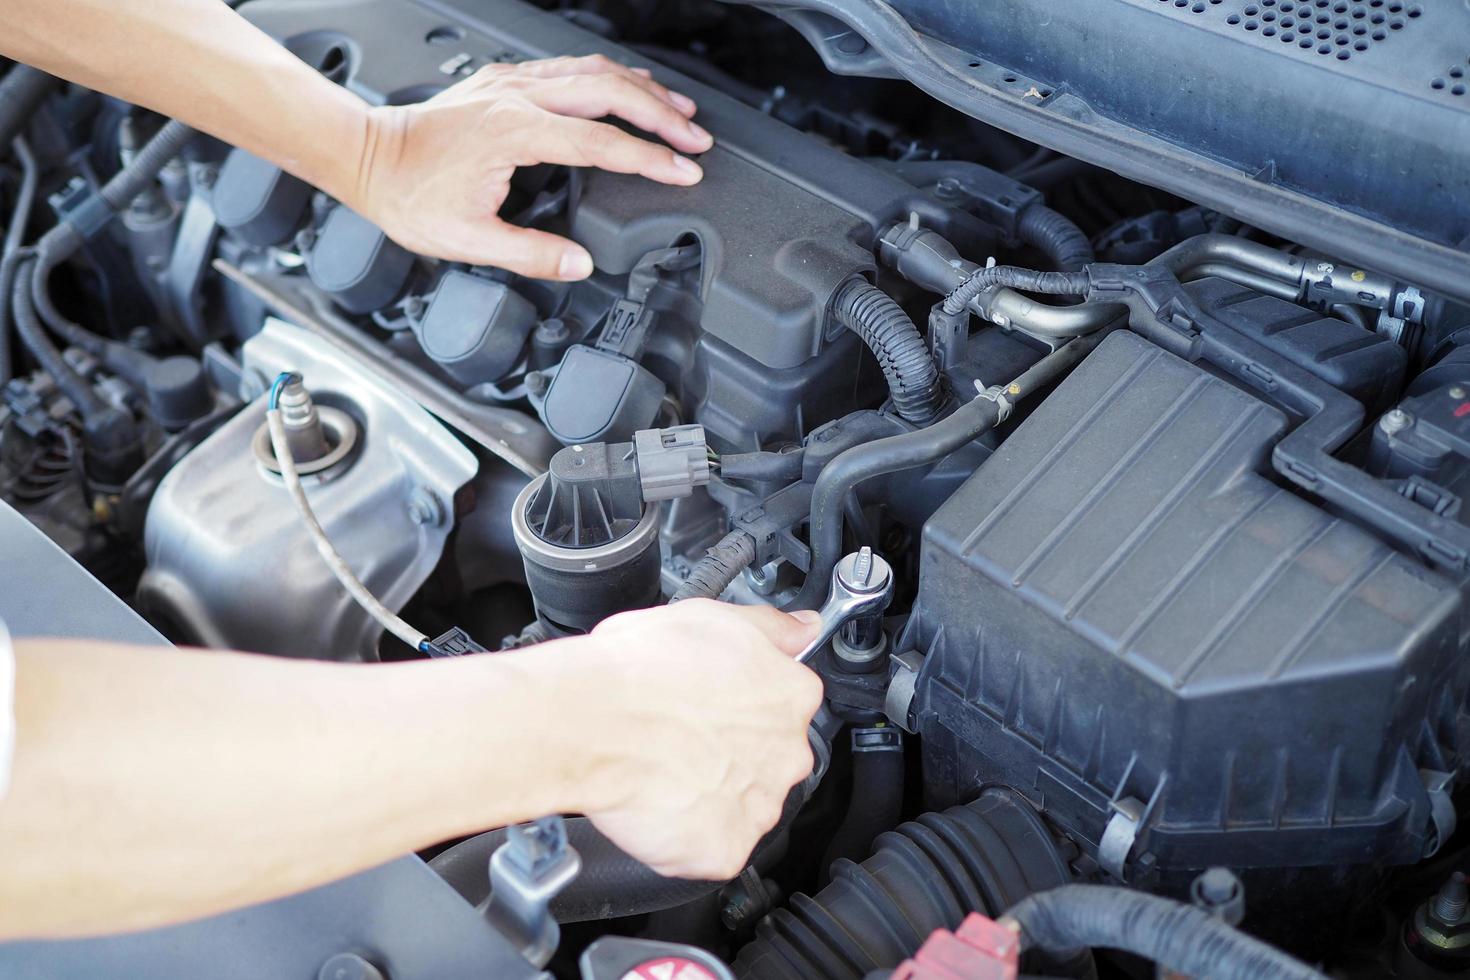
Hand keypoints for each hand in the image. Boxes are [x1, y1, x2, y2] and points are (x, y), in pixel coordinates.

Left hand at [345, 55, 711, 279]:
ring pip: (593, 71)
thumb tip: (578, 264)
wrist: (366, 157)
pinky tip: (626, 87)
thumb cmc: (407, 194)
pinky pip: (570, 68)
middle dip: (661, 114)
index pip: (601, 142)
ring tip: (679, 110)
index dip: (650, 158)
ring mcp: (512, 84)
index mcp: (514, 133)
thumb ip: (530, 254)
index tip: (684, 171)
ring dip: (642, 89)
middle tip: (696, 138)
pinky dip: (609, 78)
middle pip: (609, 91)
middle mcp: (517, 97)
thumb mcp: (466, 239)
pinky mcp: (505, 82)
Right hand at [565, 601, 823, 879]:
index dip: (745, 707)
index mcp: (791, 695)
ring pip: (743, 806)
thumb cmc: (640, 670)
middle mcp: (788, 753)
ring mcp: (759, 806)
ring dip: (712, 795)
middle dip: (734, 754)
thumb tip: (803, 628)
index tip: (715, 706)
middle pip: (772, 760)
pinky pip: (713, 849)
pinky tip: (660, 804)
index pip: (788, 706)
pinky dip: (688, 837)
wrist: (592, 721)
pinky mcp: (726, 850)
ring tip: (665, 771)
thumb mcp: (712, 617)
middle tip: (684, 739)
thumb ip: (771, 628)